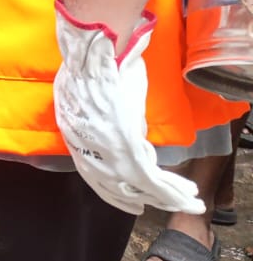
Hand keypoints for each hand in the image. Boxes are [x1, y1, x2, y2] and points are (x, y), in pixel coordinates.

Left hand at [53, 1, 204, 215]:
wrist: (91, 52)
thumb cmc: (94, 68)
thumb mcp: (92, 100)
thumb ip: (104, 120)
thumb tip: (123, 130)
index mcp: (75, 139)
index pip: (95, 177)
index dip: (115, 194)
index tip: (132, 204)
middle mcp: (87, 150)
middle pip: (116, 188)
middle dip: (138, 201)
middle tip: (155, 208)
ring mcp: (105, 149)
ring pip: (137, 186)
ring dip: (162, 196)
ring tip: (183, 202)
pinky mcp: (125, 145)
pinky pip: (149, 178)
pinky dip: (169, 189)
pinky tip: (185, 194)